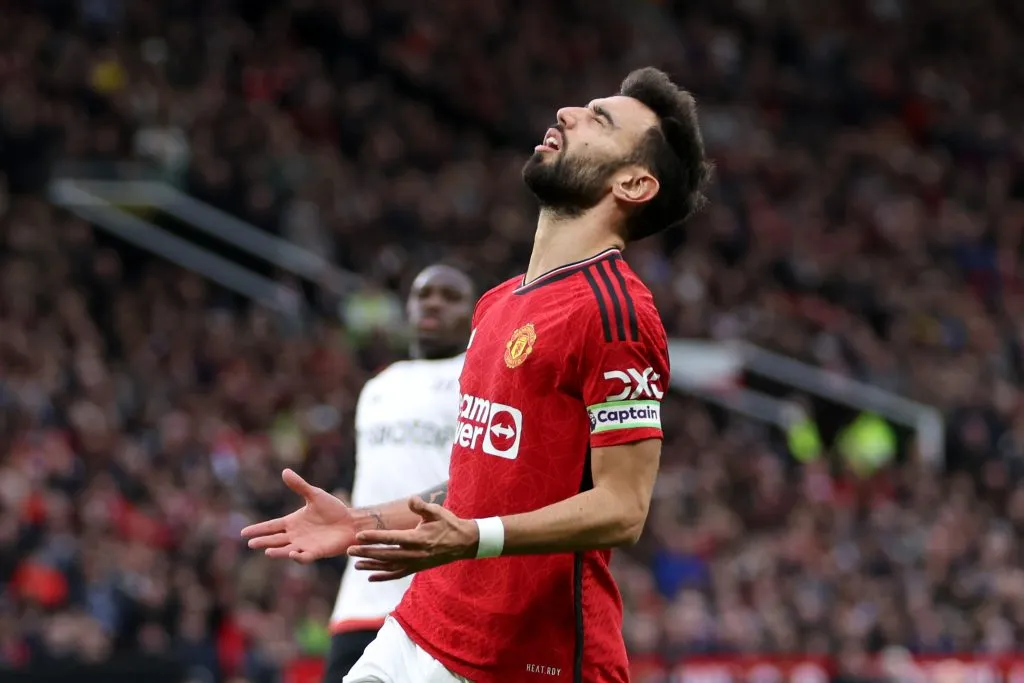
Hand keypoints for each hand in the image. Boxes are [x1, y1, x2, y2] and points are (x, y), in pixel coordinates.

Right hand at [241, 469, 357, 563]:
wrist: (351, 521)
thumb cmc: (333, 509)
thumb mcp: (315, 495)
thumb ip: (299, 486)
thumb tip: (285, 471)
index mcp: (293, 522)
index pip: (271, 526)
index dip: (258, 529)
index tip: (243, 533)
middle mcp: (296, 535)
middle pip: (275, 539)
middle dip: (263, 542)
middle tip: (250, 543)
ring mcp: (305, 545)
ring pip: (286, 550)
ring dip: (277, 552)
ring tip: (267, 551)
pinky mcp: (317, 552)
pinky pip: (305, 556)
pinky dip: (298, 557)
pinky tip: (292, 554)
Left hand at [347, 497, 478, 581]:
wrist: (464, 543)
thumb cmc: (449, 524)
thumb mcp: (437, 512)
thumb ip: (421, 506)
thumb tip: (411, 499)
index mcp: (418, 538)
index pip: (391, 539)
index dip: (375, 537)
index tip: (359, 535)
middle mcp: (415, 554)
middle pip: (386, 555)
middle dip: (367, 552)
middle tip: (349, 550)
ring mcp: (416, 563)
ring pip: (389, 567)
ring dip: (372, 566)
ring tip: (356, 564)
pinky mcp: (417, 568)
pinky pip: (397, 574)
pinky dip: (383, 576)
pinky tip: (370, 577)